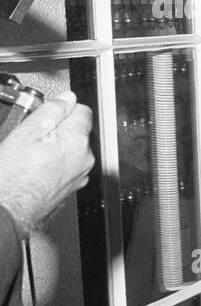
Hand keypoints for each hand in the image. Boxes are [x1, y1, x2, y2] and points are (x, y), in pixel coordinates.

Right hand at [0, 91, 94, 237]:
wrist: (10, 207)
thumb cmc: (15, 174)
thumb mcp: (27, 130)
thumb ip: (52, 110)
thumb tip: (66, 98)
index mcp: (78, 139)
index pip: (83, 111)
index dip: (64, 108)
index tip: (51, 111)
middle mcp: (85, 158)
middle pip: (77, 132)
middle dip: (58, 130)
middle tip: (33, 135)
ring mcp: (79, 175)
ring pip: (71, 151)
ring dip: (56, 148)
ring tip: (31, 154)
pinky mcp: (71, 188)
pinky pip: (66, 169)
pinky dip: (54, 165)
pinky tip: (35, 168)